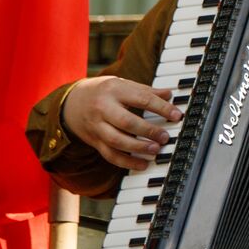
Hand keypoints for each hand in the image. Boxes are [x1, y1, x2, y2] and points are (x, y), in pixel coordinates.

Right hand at [61, 75, 182, 171]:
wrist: (71, 102)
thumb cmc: (103, 92)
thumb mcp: (122, 84)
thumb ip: (145, 90)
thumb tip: (169, 94)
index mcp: (114, 90)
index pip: (141, 98)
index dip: (161, 107)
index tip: (177, 115)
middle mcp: (103, 108)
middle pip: (126, 122)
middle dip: (147, 131)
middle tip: (165, 137)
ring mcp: (97, 126)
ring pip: (116, 141)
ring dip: (138, 148)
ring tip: (155, 150)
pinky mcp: (95, 142)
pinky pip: (110, 155)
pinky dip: (127, 162)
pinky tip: (142, 164)